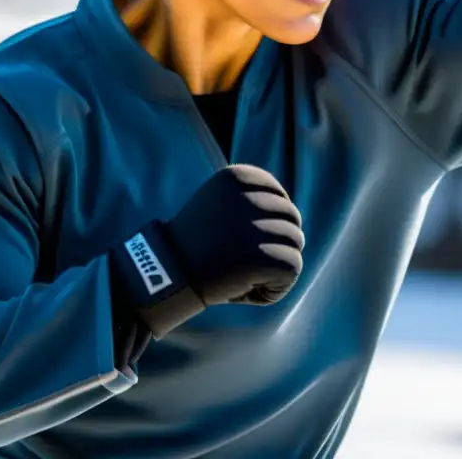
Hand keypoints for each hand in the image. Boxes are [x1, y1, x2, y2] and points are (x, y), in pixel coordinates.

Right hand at [110, 165, 303, 337]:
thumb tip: (291, 210)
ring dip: (275, 263)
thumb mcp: (220, 205)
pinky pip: (292, 267)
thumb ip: (251, 199)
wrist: (166, 275)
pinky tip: (249, 286)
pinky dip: (277, 284)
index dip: (268, 222)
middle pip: (291, 219)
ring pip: (295, 243)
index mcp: (237, 175)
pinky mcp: (262, 257)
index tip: (242, 238)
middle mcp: (247, 196)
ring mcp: (255, 227)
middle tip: (242, 259)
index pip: (279, 197)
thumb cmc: (197, 244)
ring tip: (242, 272)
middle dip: (275, 242)